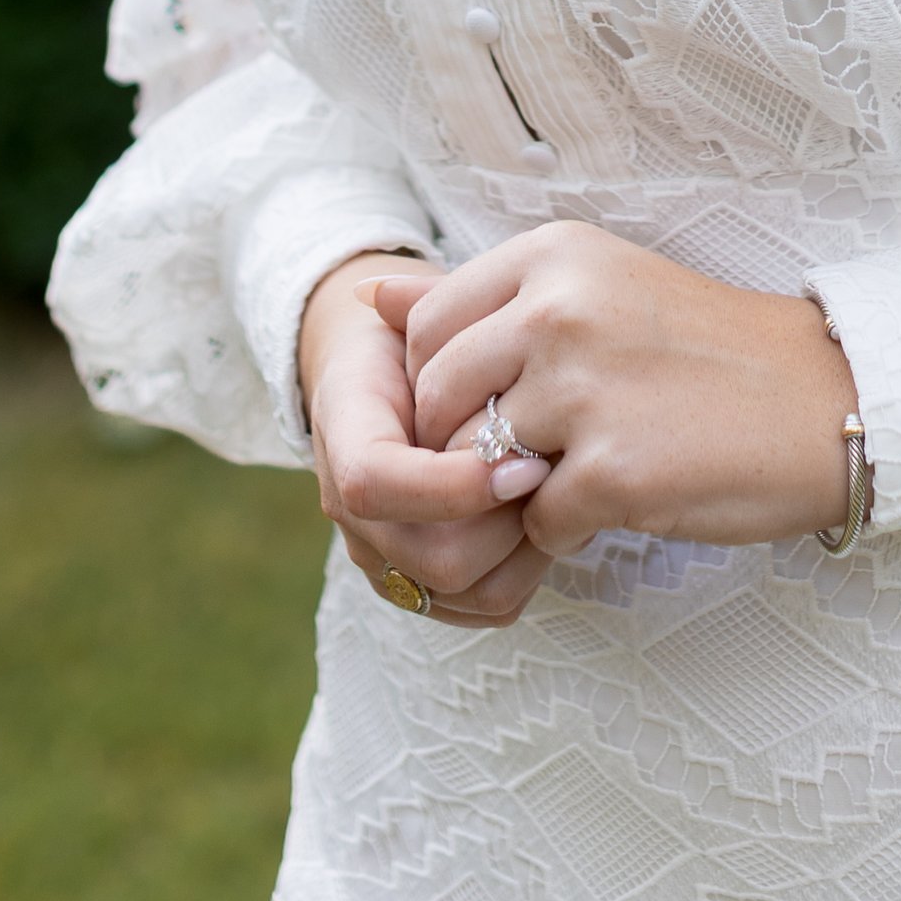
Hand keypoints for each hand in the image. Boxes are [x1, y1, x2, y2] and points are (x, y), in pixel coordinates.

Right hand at [300, 258, 554, 627]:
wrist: (398, 379)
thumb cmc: (416, 337)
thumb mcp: (414, 313)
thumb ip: (408, 308)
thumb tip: (381, 296)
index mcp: (343, 438)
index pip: (374, 485)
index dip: (451, 482)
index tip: (524, 456)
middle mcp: (356, 516)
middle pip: (433, 559)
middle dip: (506, 520)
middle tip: (555, 471)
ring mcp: (392, 560)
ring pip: (470, 592)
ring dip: (527, 546)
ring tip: (557, 487)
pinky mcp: (434, 586)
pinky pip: (491, 604)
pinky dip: (530, 565)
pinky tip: (551, 510)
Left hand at [401, 222, 859, 559]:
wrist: (822, 399)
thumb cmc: (704, 349)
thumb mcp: (593, 287)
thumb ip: (482, 297)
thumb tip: (370, 293)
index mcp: (553, 256)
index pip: (425, 327)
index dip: (443, 385)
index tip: (495, 403)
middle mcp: (559, 309)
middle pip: (437, 401)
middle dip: (466, 444)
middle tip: (534, 453)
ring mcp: (583, 390)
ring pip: (474, 466)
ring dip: (513, 490)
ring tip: (582, 471)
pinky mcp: (614, 470)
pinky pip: (537, 525)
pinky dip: (568, 531)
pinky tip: (624, 501)